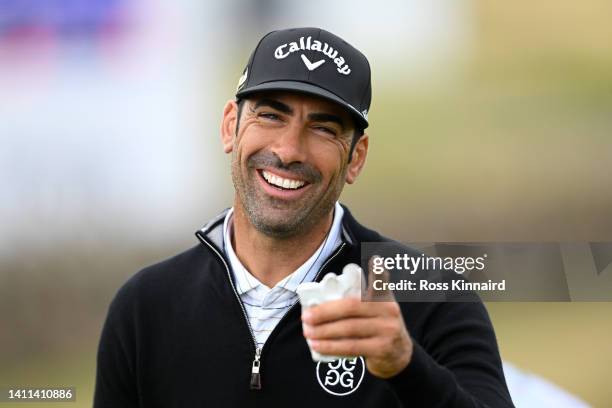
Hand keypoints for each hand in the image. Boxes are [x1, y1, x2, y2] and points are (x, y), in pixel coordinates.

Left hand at [301, 260, 412, 378]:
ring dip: (324, 331)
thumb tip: (317, 302)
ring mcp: (388, 330)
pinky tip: (317, 346)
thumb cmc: (377, 327)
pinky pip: (351, 347)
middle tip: (306, 316)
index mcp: (384, 297)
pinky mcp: (382, 349)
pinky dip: (331, 346)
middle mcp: (389, 310)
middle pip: (352, 306)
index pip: (381, 282)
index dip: (379, 272)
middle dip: (325, 311)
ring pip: (349, 328)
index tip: (375, 260)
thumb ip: (356, 301)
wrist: (398, 355)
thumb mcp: (375, 310)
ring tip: (308, 332)